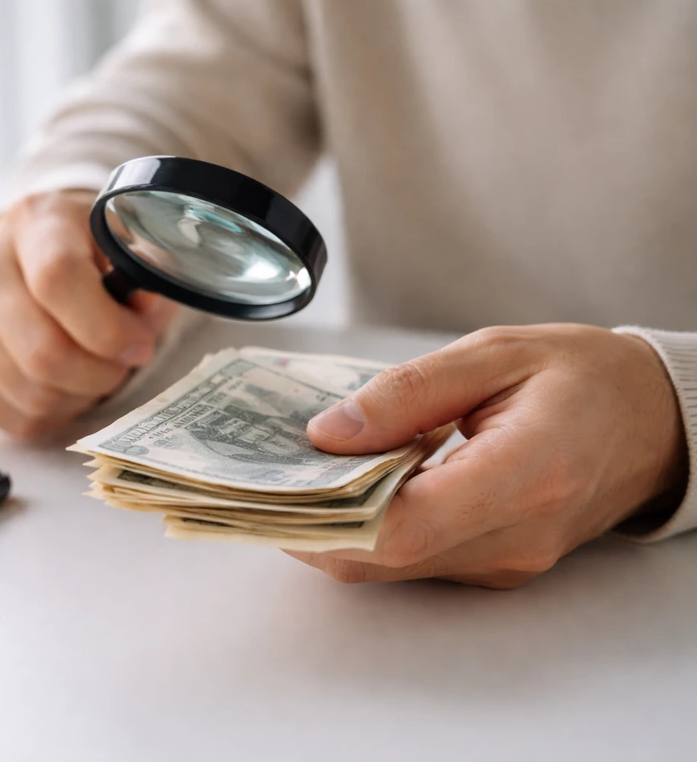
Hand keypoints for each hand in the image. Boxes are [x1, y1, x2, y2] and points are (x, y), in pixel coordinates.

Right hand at [0, 190, 178, 436]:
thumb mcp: (127, 247)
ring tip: (92, 370)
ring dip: (79, 396)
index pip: (58, 280)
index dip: (108, 328)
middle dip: (101, 373)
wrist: (36, 252)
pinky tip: (64, 385)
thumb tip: (144, 309)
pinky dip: (51, 414)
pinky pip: (12, 417)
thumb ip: (144, 276)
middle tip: (121, 364)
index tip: (139, 344)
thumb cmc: (93, 254)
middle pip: (44, 351)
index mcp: (34, 220)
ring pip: (32, 393)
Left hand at [291, 324, 687, 588]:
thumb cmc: (583, 377)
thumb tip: (330, 432)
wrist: (653, 419)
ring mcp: (508, 560)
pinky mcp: (499, 564)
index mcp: (522, 475)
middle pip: (385, 558)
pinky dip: (374, 529)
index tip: (279, 485)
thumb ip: (407, 393)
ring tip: (301, 474)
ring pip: (394, 566)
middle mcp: (515, 535)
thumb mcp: (492, 354)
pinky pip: (418, 558)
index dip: (327, 517)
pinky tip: (353, 485)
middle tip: (268, 477)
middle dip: (315, 522)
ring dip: (339, 527)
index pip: (403, 526)